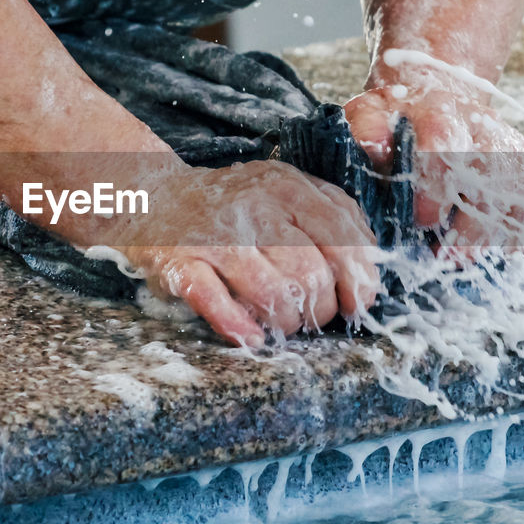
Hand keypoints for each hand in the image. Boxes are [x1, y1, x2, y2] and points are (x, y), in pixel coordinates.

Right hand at [109, 162, 382, 347]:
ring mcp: (216, 237)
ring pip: (272, 295)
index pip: (343, 241)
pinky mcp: (180, 264)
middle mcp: (254, 208)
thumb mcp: (286, 190)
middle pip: (311, 275)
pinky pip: (217, 304)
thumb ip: (331, 217)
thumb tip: (368, 269)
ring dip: (285, 322)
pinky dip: (240, 327)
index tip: (357, 303)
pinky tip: (252, 336)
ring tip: (282, 322)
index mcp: (287, 187)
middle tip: (311, 316)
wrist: (155, 194)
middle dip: (320, 309)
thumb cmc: (234, 204)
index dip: (358, 282)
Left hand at [344, 76, 523, 260]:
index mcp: (443, 112)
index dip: (438, 185)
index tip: (422, 220)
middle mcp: (487, 131)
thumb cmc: (398, 117)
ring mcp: (516, 154)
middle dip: (473, 225)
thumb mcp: (373, 112)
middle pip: (494, 178)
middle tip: (449, 256)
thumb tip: (372, 146)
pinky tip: (517, 257)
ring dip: (502, 236)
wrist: (437, 97)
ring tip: (474, 263)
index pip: (447, 144)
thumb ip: (368, 128)